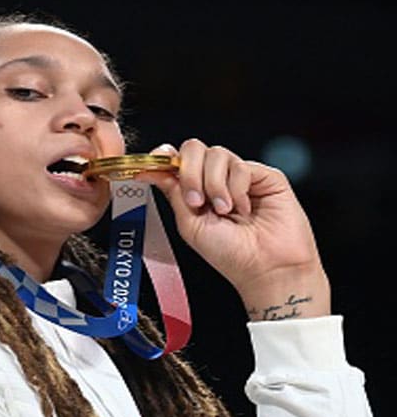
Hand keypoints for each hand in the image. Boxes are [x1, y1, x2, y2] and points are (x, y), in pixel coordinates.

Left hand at [134, 140, 329, 319]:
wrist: (264, 267)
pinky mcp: (265, 176)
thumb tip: (151, 169)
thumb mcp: (190, 224)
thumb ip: (173, 193)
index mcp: (196, 190)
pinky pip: (241, 166)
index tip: (154, 165)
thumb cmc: (230, 254)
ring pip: (217, 154)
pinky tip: (243, 208)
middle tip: (196, 201)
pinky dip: (237, 188)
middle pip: (194, 149)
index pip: (177, 160)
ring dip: (215, 184)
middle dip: (190, 172)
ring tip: (224, 210)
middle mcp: (217, 179)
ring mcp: (241, 176)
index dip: (165, 158)